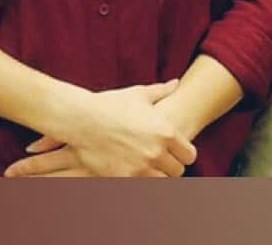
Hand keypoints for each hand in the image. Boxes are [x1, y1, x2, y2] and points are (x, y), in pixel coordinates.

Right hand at [5, 80, 194, 176]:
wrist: (81, 119)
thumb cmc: (110, 104)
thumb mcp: (138, 94)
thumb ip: (161, 91)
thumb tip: (176, 83)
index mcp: (166, 132)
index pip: (190, 155)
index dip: (184, 154)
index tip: (175, 152)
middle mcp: (156, 152)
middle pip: (177, 172)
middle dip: (171, 167)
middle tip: (161, 161)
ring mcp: (140, 168)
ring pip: (162, 183)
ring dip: (157, 177)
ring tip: (148, 169)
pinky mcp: (123, 178)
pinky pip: (141, 188)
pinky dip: (139, 183)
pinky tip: (133, 173)